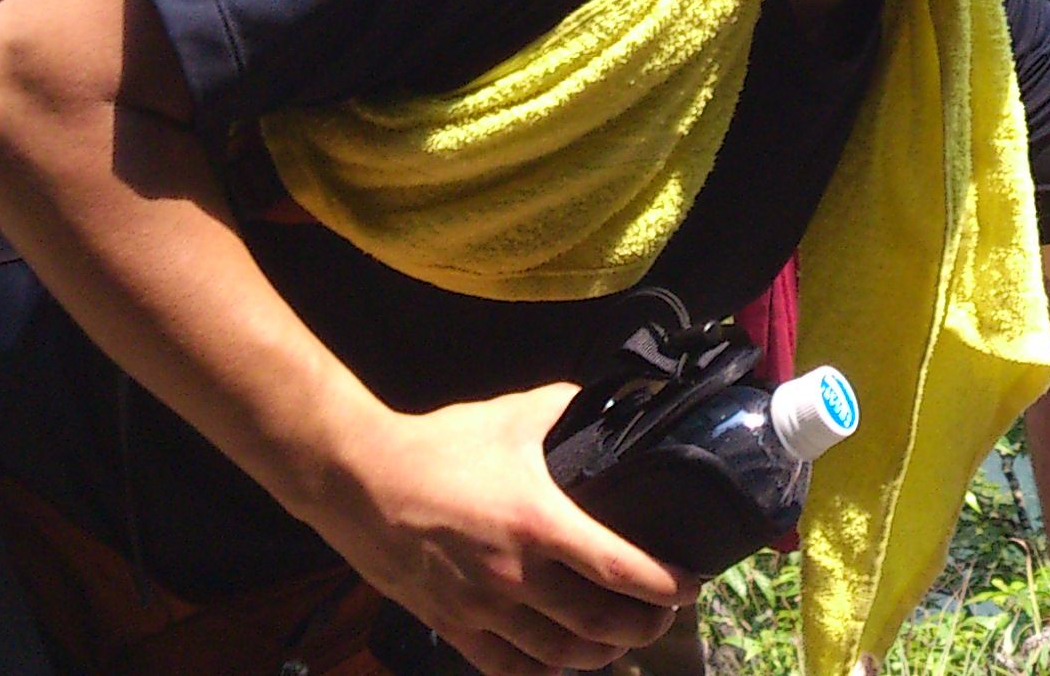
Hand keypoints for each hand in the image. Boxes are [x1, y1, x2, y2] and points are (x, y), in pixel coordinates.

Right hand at [314, 382, 690, 675]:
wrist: (358, 481)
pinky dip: (543, 673)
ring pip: (559, 656)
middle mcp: (516, 576)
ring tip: (620, 642)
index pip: (619, 569)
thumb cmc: (438, 446)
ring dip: (600, 655)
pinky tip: (561, 664)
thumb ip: (568, 409)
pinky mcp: (452, 626)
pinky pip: (507, 669)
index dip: (665, 586)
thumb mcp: (513, 415)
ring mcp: (482, 609)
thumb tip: (611, 401)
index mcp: (539, 523)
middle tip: (663, 616)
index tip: (691, 587)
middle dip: (643, 627)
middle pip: (598, 624)